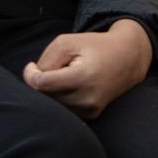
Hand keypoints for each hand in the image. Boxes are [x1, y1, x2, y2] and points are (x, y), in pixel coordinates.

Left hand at [22, 19, 152, 119]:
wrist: (127, 57)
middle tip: (53, 69)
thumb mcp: (67, 42)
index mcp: (81, 77)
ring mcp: (91, 110)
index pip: (42, 85)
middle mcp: (87, 98)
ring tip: (63, 77)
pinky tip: (69, 87)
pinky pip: (65, 111)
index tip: (32, 66)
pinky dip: (60, 99)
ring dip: (51, 92)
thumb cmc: (93, 46)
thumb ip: (46, 60)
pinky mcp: (92, 115)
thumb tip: (34, 81)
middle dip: (42, 82)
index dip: (30, 75)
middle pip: (46, 96)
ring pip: (54, 106)